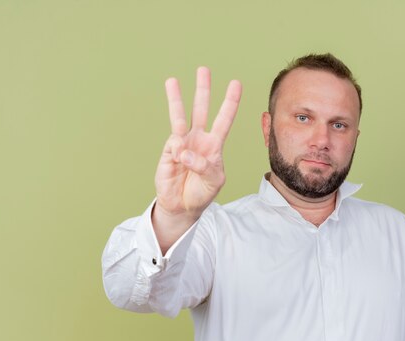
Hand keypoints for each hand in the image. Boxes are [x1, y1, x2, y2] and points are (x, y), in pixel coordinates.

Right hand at [155, 67, 241, 220]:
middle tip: (203, 69)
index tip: (236, 83)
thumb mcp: (214, 181)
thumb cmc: (202, 192)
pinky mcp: (168, 152)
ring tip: (172, 80)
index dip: (230, 102)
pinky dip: (177, 151)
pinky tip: (178, 160)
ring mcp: (182, 144)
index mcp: (214, 145)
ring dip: (176, 99)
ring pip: (179, 116)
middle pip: (201, 109)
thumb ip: (205, 166)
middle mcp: (198, 139)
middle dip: (203, 90)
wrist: (182, 206)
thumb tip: (184, 151)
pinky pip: (173, 145)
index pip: (224, 119)